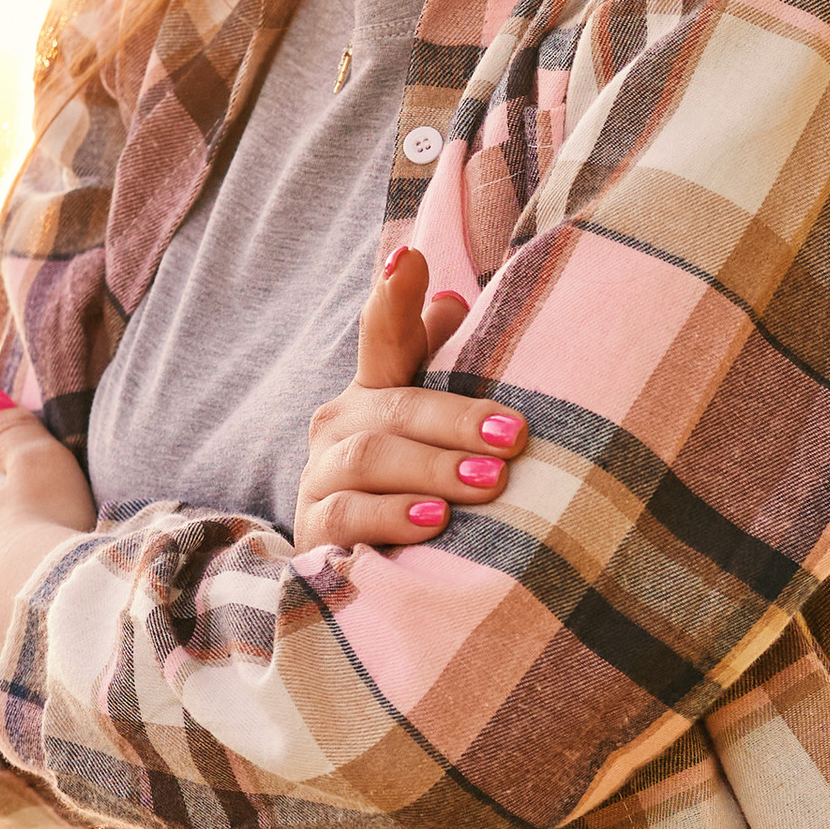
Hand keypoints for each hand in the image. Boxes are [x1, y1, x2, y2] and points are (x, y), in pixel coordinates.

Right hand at [294, 245, 525, 549]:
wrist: (371, 568)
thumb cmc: (421, 488)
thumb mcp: (438, 428)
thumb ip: (443, 366)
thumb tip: (456, 300)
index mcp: (378, 390)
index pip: (385, 333)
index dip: (395, 297)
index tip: (411, 260)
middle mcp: (342, 425)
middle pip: (396, 408)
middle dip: (456, 420)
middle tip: (513, 437)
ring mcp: (323, 476)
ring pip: (371, 458)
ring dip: (434, 468)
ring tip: (488, 483)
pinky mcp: (316, 529)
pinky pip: (349, 515)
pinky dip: (394, 516)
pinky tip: (436, 522)